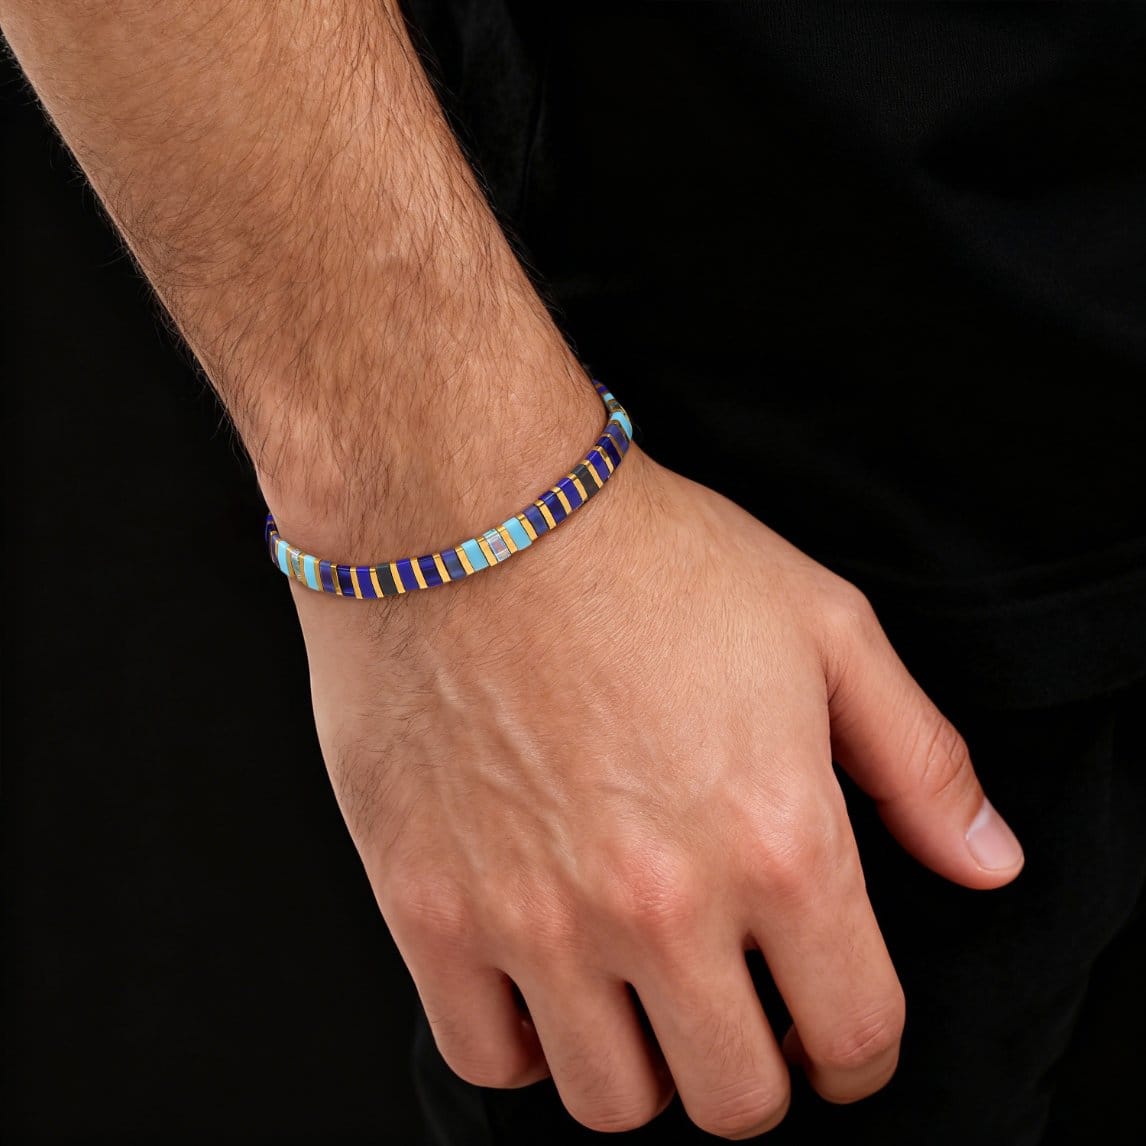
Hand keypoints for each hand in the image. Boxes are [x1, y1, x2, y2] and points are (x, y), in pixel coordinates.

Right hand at [290, 446, 1022, 1139]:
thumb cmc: (639, 554)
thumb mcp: (821, 626)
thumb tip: (985, 860)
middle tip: (737, 1013)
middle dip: (757, 1070)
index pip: (854, 1032)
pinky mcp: (429, 909)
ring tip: (635, 992)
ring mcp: (535, 917)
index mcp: (776, 837)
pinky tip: (539, 980)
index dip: (859, 1057)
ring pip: (612, 1102)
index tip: (833, 1039)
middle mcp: (661, 902)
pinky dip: (524, 1044)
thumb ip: (918, 760)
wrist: (468, 510)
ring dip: (642, 1066)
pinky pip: (486, 1057)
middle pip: (736, 1098)